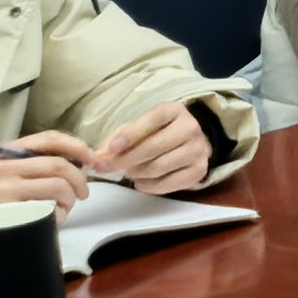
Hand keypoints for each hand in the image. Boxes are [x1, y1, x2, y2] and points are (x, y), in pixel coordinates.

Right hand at [0, 134, 89, 237]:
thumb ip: (20, 161)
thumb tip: (64, 162)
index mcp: (3, 151)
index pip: (48, 139)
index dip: (76, 146)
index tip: (90, 158)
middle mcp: (4, 166)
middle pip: (58, 166)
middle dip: (79, 179)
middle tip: (83, 192)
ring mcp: (4, 190)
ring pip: (56, 188)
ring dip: (70, 199)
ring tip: (66, 208)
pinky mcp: (4, 213)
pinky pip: (43, 211)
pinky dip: (56, 216)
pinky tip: (53, 221)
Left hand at [93, 103, 213, 195]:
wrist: (190, 144)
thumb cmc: (158, 134)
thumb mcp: (139, 127)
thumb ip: (118, 138)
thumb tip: (98, 157)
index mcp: (174, 110)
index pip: (154, 119)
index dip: (132, 133)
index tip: (112, 147)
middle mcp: (190, 128)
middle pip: (154, 147)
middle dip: (125, 159)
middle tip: (105, 168)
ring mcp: (197, 150)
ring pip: (158, 167)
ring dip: (136, 173)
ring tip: (129, 172)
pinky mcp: (199, 171)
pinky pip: (166, 184)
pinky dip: (147, 186)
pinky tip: (141, 181)